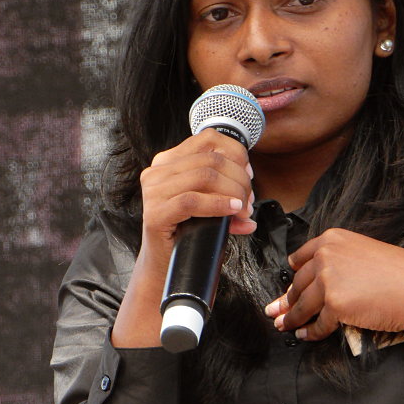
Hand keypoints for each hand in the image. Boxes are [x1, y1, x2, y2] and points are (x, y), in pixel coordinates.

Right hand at [139, 129, 255, 276]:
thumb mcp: (210, 205)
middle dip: (240, 179)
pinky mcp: (155, 213)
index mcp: (169, 161)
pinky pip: (192, 201)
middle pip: (212, 160)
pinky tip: (232, 211)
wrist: (164, 264)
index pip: (209, 139)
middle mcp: (158, 171)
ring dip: (233, 192)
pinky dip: (218, 205)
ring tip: (243, 210)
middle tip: (249, 201)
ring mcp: (153, 191)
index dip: (237, 154)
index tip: (249, 176)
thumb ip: (228, 194)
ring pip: (205, 176)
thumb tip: (251, 198)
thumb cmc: (188, 231)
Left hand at [264, 228, 403, 340]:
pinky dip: (310, 333)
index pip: (301, 258)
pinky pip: (317, 324)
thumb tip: (316, 284)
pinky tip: (305, 336)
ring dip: (292, 318)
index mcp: (333, 239)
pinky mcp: (334, 305)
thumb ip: (339, 262)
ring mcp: (328, 280)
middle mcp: (326, 256)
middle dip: (287, 299)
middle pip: (298, 283)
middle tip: (278, 310)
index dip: (294, 273)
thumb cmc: (400, 272)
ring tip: (284, 325)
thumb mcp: (364, 252)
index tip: (288, 284)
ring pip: (302, 305)